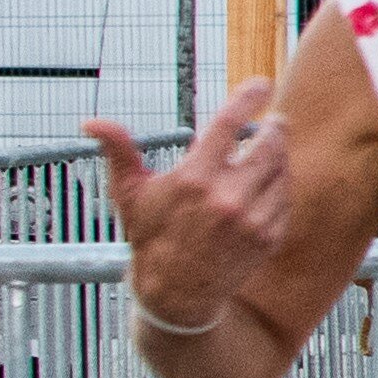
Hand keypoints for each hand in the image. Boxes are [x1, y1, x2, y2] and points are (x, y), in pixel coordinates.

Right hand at [93, 88, 292, 331]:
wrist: (176, 294)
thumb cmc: (151, 239)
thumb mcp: (130, 194)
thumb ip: (119, 152)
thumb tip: (91, 122)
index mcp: (194, 178)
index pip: (229, 123)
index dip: (248, 98)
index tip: (261, 84)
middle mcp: (227, 197)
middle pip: (269, 144)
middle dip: (274, 128)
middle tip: (273, 122)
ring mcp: (252, 219)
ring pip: (281, 171)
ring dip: (279, 156)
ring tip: (269, 152)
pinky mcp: (268, 237)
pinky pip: (285, 200)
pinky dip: (279, 187)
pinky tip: (267, 185)